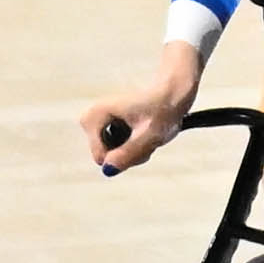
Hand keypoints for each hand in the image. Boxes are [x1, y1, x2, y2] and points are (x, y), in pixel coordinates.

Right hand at [79, 41, 203, 174]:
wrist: (171, 92)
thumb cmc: (162, 109)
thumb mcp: (150, 135)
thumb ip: (129, 153)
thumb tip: (108, 169)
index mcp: (97, 114)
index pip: (101, 156)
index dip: (125, 156)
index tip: (144, 139)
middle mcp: (92, 118)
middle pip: (106, 157)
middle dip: (129, 155)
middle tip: (149, 139)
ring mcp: (98, 124)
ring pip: (112, 156)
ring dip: (134, 152)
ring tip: (149, 135)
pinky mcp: (105, 128)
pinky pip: (116, 151)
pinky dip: (134, 148)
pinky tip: (145, 134)